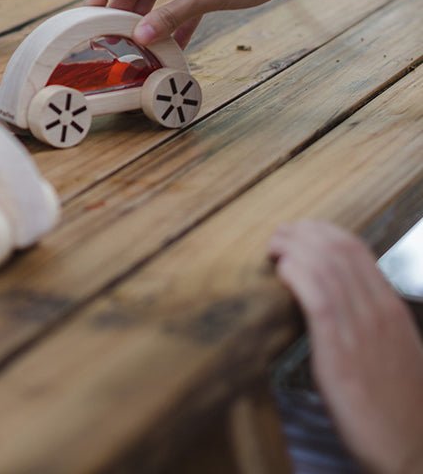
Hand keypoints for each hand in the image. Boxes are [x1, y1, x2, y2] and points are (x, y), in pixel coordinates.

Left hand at [269, 221, 422, 473]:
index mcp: (390, 308)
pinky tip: (281, 272)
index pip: (356, 248)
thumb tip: (331, 293)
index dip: (320, 230)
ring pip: (326, 266)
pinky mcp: (342, 354)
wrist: (411, 450)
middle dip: (301, 233)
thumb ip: (366, 318)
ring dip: (292, 248)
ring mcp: (362, 331)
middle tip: (277, 236)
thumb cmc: (395, 404)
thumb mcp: (389, 349)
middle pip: (338, 248)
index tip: (297, 231)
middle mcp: (379, 312)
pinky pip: (319, 298)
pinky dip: (297, 275)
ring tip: (272, 249)